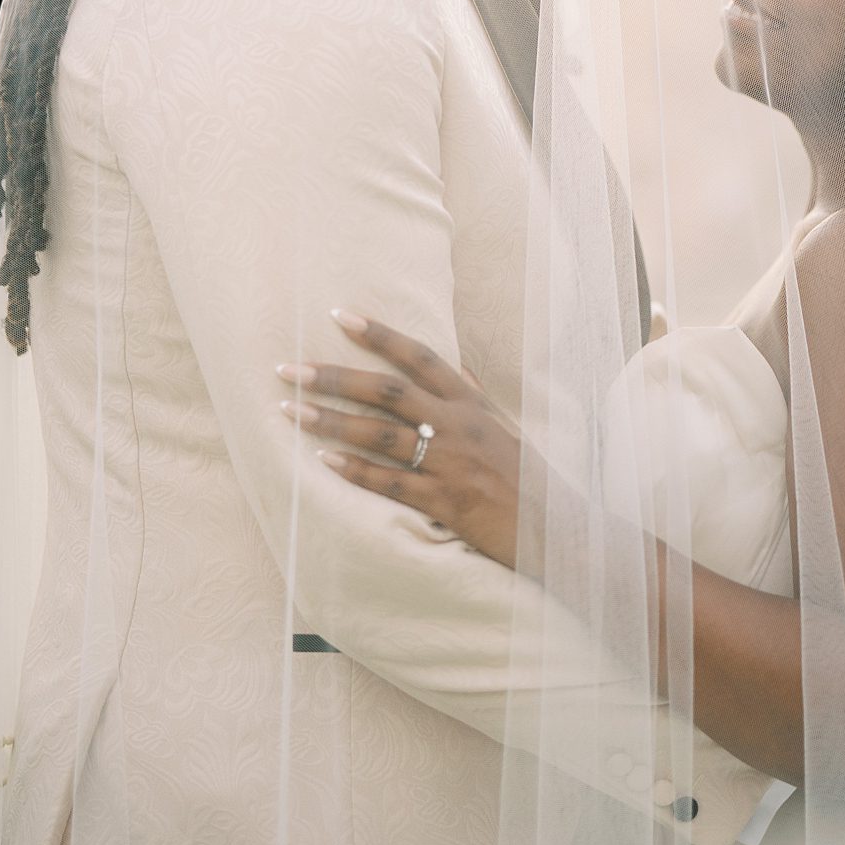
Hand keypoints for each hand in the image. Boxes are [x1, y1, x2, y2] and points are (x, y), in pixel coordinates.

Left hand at [277, 311, 532, 571]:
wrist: (555, 527)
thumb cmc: (526, 477)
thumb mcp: (504, 427)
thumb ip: (475, 397)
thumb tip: (454, 368)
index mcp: (471, 403)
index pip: (421, 357)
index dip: (380, 335)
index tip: (342, 316)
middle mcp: (458, 425)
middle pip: (389, 391)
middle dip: (335, 377)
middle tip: (289, 368)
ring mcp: (450, 462)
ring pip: (382, 434)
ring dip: (332, 421)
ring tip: (290, 409)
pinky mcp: (444, 501)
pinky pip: (391, 483)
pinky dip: (355, 471)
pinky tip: (322, 461)